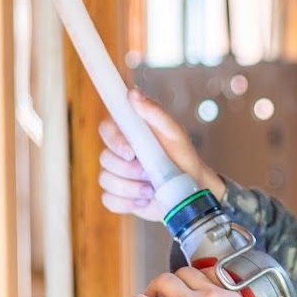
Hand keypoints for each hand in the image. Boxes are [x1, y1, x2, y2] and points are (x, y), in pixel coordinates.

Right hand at [99, 89, 227, 220]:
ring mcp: (117, 174)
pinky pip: (108, 200)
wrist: (191, 191)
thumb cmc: (183, 157)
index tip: (130, 152)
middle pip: (104, 158)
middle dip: (128, 170)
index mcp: (129, 133)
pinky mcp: (119, 196)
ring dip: (131, 188)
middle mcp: (119, 152)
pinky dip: (127, 203)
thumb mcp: (174, 132)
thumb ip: (155, 112)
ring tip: (152, 189)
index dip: (114, 141)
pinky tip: (145, 200)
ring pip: (105, 180)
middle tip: (150, 174)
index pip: (106, 129)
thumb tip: (132, 93)